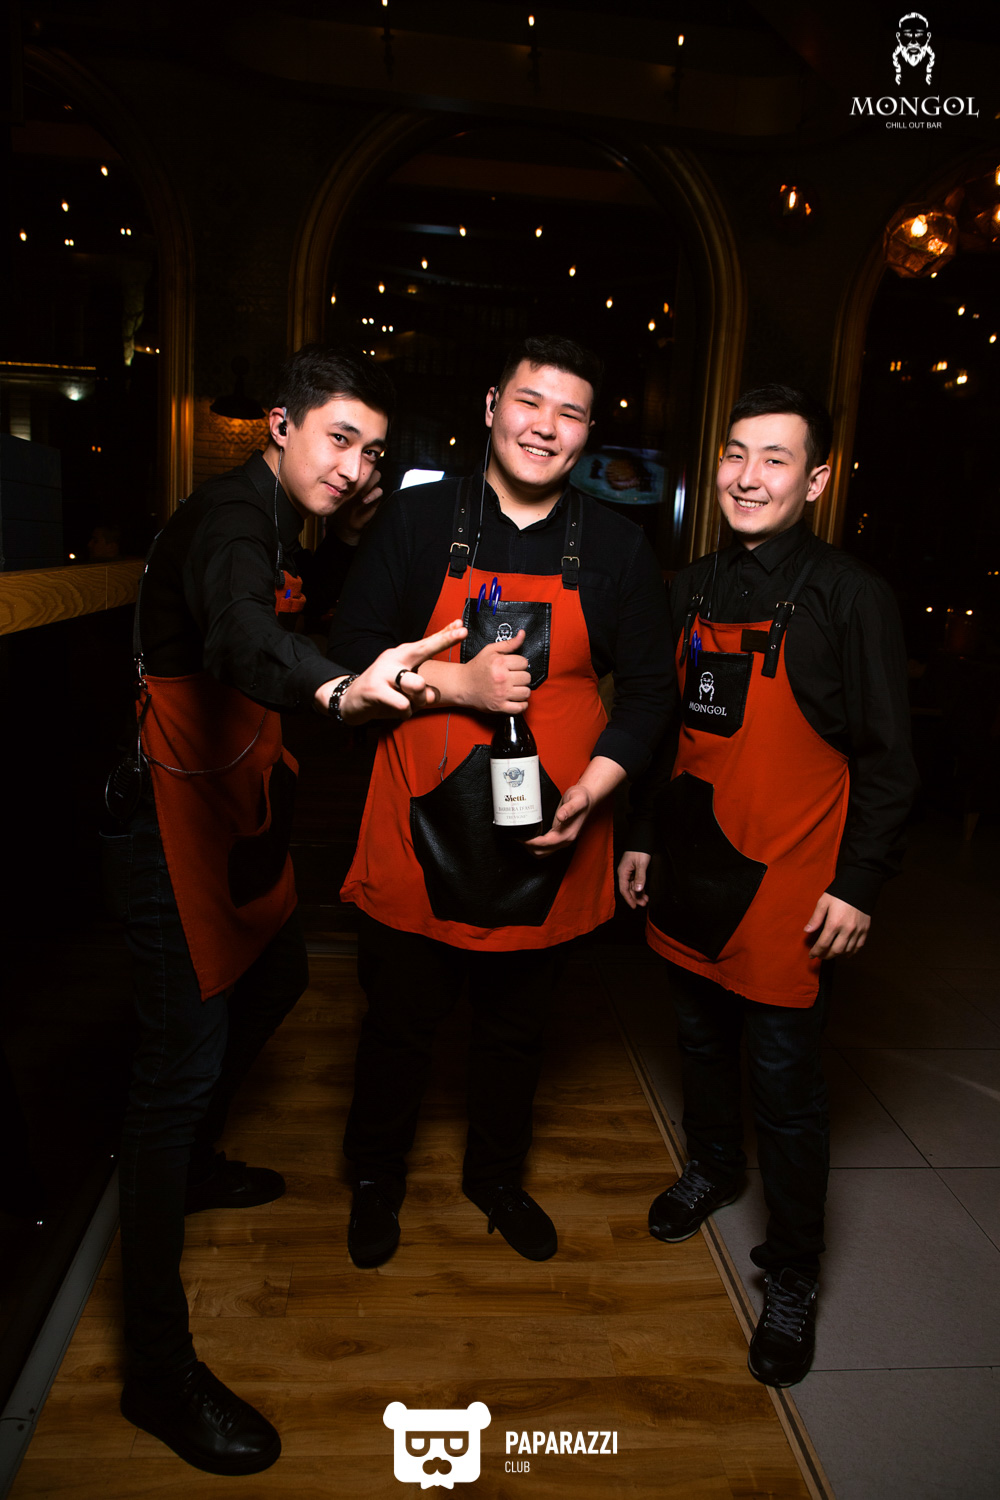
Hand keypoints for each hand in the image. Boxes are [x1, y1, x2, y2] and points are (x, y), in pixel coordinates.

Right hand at [316, 619, 466, 723]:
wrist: (350, 699)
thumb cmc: (385, 688)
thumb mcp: (405, 678)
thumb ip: (424, 677)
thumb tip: (436, 692)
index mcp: (403, 654)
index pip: (428, 643)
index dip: (446, 636)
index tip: (463, 628)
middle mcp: (394, 657)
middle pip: (423, 649)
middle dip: (443, 641)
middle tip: (463, 633)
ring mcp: (383, 672)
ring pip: (417, 686)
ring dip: (417, 700)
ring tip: (405, 702)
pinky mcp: (375, 690)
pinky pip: (404, 705)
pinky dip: (404, 713)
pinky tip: (394, 710)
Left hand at [329, 467, 382, 546]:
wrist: (346, 523)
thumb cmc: (341, 506)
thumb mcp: (337, 492)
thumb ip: (338, 482)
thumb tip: (337, 472)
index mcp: (355, 476)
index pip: (360, 463)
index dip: (357, 465)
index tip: (348, 474)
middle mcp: (363, 480)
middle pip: (369, 466)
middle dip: (363, 474)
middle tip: (355, 483)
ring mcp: (370, 488)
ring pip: (376, 476)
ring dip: (368, 482)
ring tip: (359, 492)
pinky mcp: (376, 498)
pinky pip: (379, 491)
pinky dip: (372, 494)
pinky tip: (363, 500)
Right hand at [462, 628, 530, 714]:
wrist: (463, 685)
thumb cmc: (477, 667)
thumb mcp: (490, 650)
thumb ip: (509, 643)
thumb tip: (523, 634)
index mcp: (499, 663)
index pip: (524, 662)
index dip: (520, 663)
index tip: (513, 666)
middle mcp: (501, 678)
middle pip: (527, 677)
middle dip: (522, 676)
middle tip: (513, 677)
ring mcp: (501, 694)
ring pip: (526, 692)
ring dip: (522, 690)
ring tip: (515, 687)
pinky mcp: (500, 707)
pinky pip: (520, 707)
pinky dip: (521, 704)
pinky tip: (516, 698)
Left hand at [523, 783, 592, 857]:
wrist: (588, 798)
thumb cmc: (582, 798)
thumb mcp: (577, 800)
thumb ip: (569, 809)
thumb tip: (561, 816)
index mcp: (568, 834)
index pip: (546, 844)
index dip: (532, 842)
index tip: (521, 837)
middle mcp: (565, 840)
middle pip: (542, 852)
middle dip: (528, 847)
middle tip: (517, 836)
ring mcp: (562, 839)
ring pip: (542, 852)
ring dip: (531, 848)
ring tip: (520, 836)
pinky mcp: (558, 836)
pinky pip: (545, 847)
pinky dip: (535, 845)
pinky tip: (529, 835)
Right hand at [618, 850, 650, 908]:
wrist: (642, 839)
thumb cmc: (639, 850)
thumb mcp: (641, 864)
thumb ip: (640, 877)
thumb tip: (637, 890)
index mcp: (623, 872)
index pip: (624, 889)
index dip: (629, 899)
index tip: (634, 906)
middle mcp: (624, 873)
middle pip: (628, 889)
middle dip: (635, 897)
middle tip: (643, 904)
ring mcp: (629, 872)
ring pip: (632, 886)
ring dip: (638, 893)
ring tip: (646, 900)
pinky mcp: (634, 870)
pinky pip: (635, 881)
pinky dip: (640, 887)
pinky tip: (644, 892)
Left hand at [804, 893, 870, 958]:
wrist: (859, 886)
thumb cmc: (839, 893)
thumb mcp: (823, 903)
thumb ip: (815, 918)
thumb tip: (807, 931)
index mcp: (834, 923)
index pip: (823, 944)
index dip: (816, 951)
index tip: (811, 955)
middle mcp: (847, 930)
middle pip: (835, 950)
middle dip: (826, 955)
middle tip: (820, 955)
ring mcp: (857, 931)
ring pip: (847, 950)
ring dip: (837, 954)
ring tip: (830, 953)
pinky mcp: (865, 930)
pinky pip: (859, 946)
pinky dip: (851, 952)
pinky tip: (845, 952)